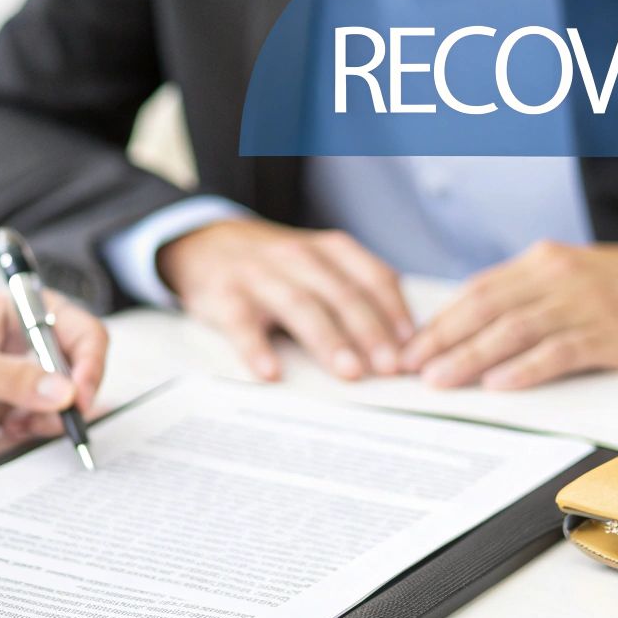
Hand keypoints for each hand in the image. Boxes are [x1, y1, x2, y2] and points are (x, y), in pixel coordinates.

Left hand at [0, 293, 106, 438]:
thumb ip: (13, 379)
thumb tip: (65, 392)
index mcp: (17, 312)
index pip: (78, 330)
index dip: (91, 362)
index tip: (81, 396)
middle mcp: (22, 340)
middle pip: (78, 364)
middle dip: (75, 395)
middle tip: (65, 422)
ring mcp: (14, 373)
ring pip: (61, 397)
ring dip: (52, 417)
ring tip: (22, 426)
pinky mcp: (2, 402)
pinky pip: (38, 418)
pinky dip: (34, 429)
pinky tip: (9, 430)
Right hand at [158, 219, 412, 380]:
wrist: (205, 243)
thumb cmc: (277, 266)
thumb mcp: (319, 264)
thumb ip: (355, 291)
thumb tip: (401, 344)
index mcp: (330, 250)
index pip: (373, 276)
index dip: (395, 312)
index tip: (412, 347)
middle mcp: (298, 256)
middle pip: (341, 293)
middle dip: (370, 331)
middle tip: (390, 367)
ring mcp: (260, 275)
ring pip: (300, 306)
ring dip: (328, 340)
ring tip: (350, 373)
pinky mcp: (225, 296)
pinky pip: (242, 323)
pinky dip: (256, 348)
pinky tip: (271, 373)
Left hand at [401, 239, 617, 389]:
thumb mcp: (575, 276)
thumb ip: (530, 295)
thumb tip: (477, 327)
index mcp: (544, 261)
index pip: (477, 291)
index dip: (439, 320)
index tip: (407, 346)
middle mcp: (557, 277)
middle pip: (484, 309)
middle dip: (440, 340)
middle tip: (406, 368)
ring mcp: (584, 305)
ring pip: (513, 331)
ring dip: (470, 357)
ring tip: (438, 380)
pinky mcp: (610, 333)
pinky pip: (559, 351)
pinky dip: (525, 368)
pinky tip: (498, 383)